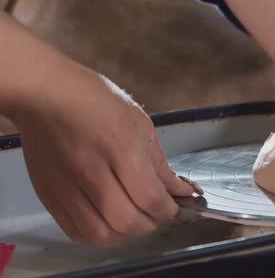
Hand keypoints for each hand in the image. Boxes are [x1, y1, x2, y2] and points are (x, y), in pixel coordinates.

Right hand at [8, 60, 199, 246]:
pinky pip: (76, 231)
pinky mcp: (49, 195)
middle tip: (156, 211)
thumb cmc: (92, 98)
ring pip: (102, 234)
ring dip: (126, 233)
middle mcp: (90, 169)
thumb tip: (179, 190)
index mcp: (118, 145)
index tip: (174, 205)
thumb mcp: (138, 121)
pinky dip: (99, 234)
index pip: (150, 196)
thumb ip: (159, 162)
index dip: (168, 208)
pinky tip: (109, 220)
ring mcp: (66, 185)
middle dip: (152, 222)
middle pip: (128, 221)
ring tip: (134, 217)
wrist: (42, 93)